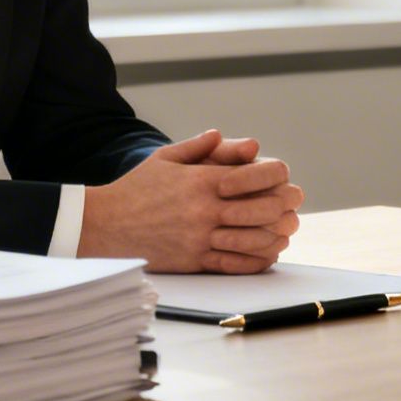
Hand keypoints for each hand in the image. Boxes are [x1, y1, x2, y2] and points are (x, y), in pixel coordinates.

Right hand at [80, 129, 303, 272]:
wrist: (105, 224)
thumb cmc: (135, 188)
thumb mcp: (164, 158)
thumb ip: (196, 147)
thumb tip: (219, 135)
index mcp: (201, 181)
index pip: (252, 175)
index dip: (276, 175)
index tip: (285, 176)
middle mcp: (204, 210)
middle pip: (261, 209)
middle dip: (284, 205)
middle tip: (295, 204)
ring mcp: (200, 238)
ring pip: (252, 239)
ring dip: (276, 235)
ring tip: (287, 230)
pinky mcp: (194, 261)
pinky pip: (234, 265)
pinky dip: (256, 261)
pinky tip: (268, 255)